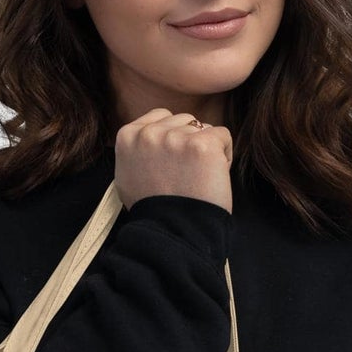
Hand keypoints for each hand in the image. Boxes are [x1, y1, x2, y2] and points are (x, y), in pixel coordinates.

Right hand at [114, 108, 233, 213]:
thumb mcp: (128, 178)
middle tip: (186, 176)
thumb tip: (149, 139)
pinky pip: (223, 136)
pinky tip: (212, 177)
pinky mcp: (202, 145)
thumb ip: (137, 151)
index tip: (174, 164)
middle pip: (183, 120)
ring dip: (206, 150)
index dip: (173, 139)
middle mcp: (149, 133)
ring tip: (198, 179)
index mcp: (128, 137)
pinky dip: (224, 156)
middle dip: (189, 143)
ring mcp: (175, 138)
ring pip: (203, 127)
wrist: (173, 235)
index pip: (161, 116)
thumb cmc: (154, 213)